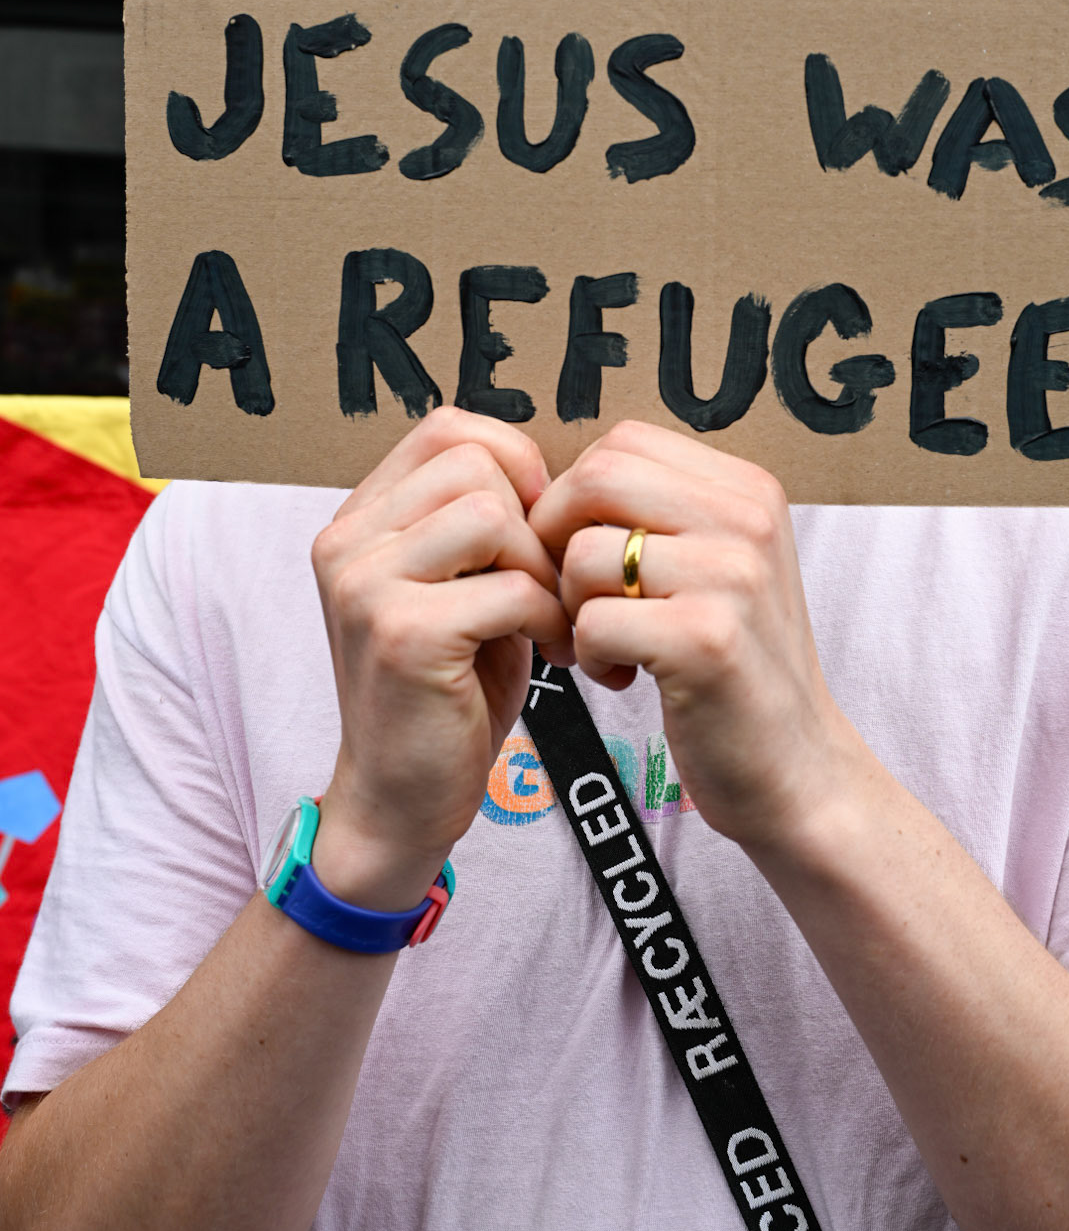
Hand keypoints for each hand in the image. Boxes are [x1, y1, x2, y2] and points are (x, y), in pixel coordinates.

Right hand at [311, 409, 571, 907]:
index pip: (447, 428)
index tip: (540, 530)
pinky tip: (553, 653)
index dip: (515, 464)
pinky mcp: (403, 634)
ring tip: (553, 618)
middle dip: (535, 520)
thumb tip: (560, 473)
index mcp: (358, 520)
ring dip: (544, 567)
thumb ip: (480, 524)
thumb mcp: (458, 588)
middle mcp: (346, 541)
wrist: (399, 802)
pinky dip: (549, 617)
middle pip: (475, 462)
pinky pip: (509, 586)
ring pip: (492, 513)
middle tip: (554, 585)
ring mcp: (365, 585)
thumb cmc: (446, 692)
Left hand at [529, 422, 854, 852]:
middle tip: (571, 596)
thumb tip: (549, 480)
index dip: (574, 495)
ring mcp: (732, 578)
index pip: (622, 442)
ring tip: (604, 645)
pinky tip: (620, 676)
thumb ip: (658, 513)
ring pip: (585, 553)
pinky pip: (593, 621)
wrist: (797, 769)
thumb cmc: (736, 667)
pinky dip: (588, 655)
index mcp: (749, 490)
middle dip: (557, 540)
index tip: (579, 551)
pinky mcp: (706, 641)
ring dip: (571, 608)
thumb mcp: (719, 566)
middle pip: (597, 478)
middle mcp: (748, 520)